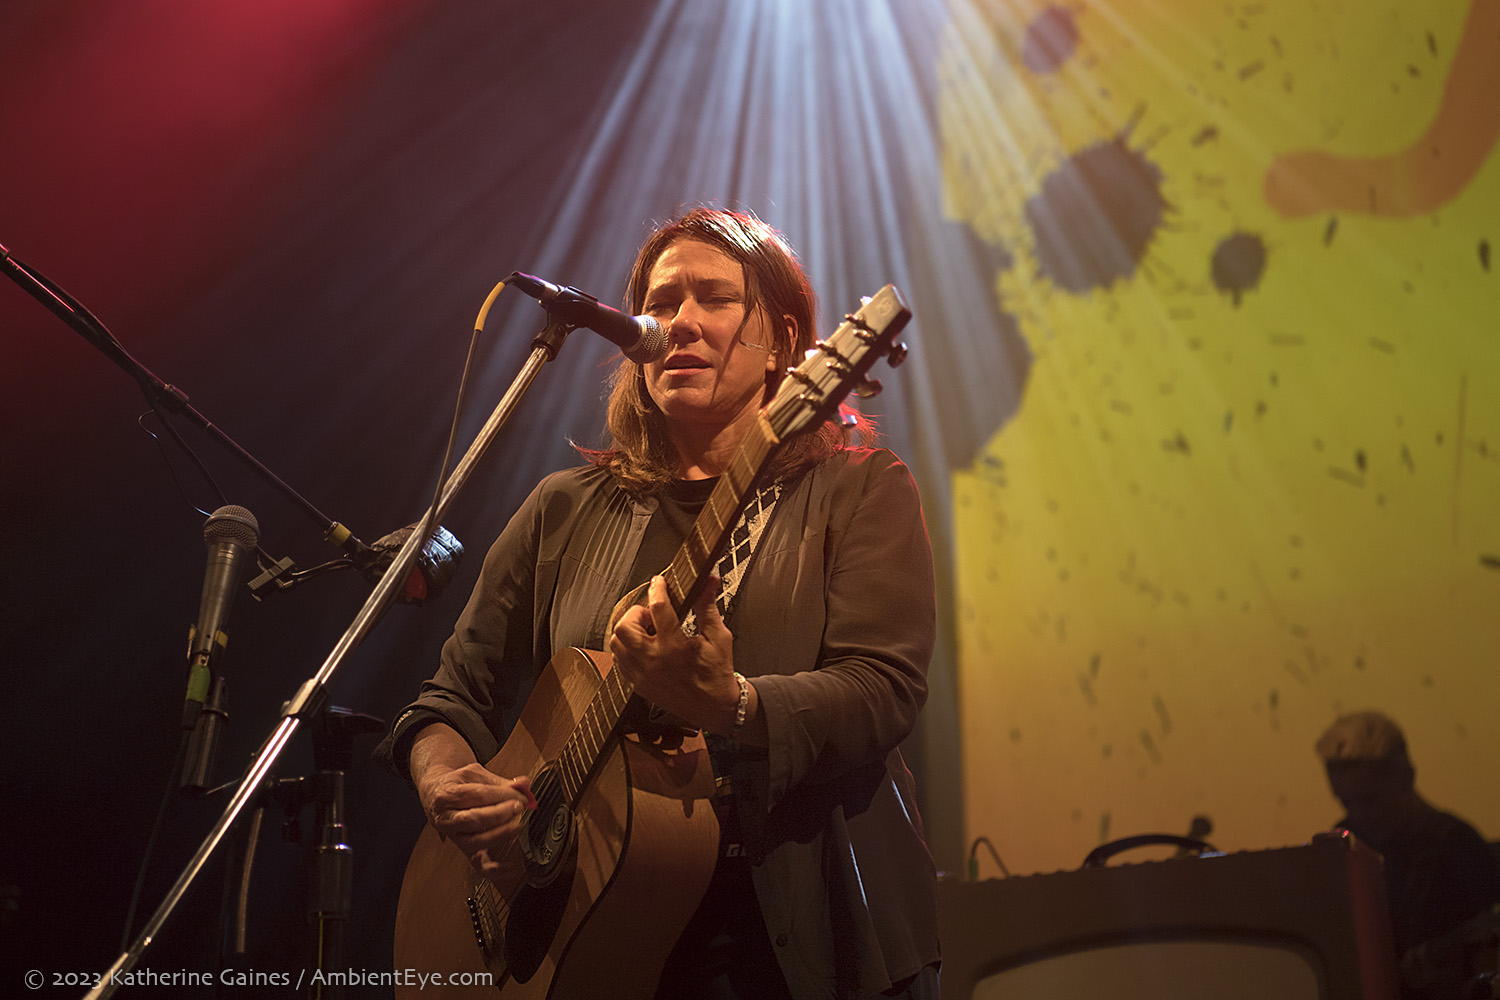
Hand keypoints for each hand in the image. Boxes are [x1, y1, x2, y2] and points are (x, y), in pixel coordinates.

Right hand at [418, 763, 536, 880]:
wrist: (435, 795)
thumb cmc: (456, 784)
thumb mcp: (474, 775)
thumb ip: (500, 781)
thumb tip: (524, 783)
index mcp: (447, 795)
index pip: (477, 795)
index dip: (502, 795)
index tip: (520, 795)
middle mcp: (446, 818)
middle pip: (473, 819)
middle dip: (499, 814)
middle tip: (518, 807)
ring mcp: (453, 836)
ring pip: (474, 841)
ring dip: (498, 835)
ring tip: (516, 826)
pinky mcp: (462, 849)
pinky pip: (477, 865)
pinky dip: (494, 869)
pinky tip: (511, 867)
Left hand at [609, 574, 741, 733]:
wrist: (715, 707)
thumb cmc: (718, 673)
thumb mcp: (718, 636)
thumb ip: (707, 607)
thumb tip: (708, 582)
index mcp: (675, 647)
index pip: (659, 608)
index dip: (658, 589)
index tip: (659, 582)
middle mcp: (654, 661)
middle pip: (625, 627)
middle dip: (636, 613)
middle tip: (651, 613)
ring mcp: (643, 675)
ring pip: (617, 644)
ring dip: (628, 631)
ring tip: (646, 629)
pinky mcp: (639, 685)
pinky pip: (620, 662)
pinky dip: (627, 649)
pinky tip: (642, 646)